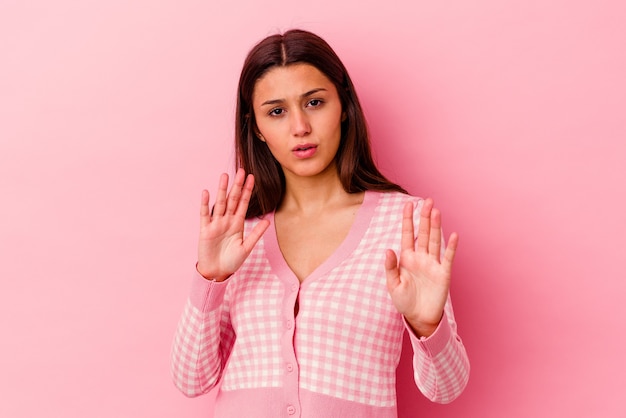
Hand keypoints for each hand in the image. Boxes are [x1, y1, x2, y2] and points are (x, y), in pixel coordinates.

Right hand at [197, 168, 269, 280]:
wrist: (217, 272)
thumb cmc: (231, 261)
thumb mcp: (246, 248)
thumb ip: (256, 234)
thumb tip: (267, 220)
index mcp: (237, 224)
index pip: (243, 203)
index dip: (247, 191)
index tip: (251, 177)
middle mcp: (227, 221)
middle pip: (232, 199)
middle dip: (237, 185)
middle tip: (241, 170)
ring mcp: (216, 224)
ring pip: (220, 203)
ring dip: (222, 190)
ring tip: (225, 176)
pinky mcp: (205, 230)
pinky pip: (205, 215)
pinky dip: (205, 204)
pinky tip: (206, 192)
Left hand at [384, 198, 457, 336]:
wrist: (419, 318)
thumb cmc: (404, 301)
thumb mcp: (393, 285)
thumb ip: (390, 267)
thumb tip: (388, 250)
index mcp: (407, 258)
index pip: (407, 234)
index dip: (407, 220)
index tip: (407, 204)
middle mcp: (421, 257)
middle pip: (423, 233)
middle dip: (424, 217)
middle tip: (427, 201)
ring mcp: (432, 264)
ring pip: (435, 241)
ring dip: (436, 227)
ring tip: (436, 211)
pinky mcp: (443, 274)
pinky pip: (447, 258)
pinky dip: (451, 247)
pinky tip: (454, 235)